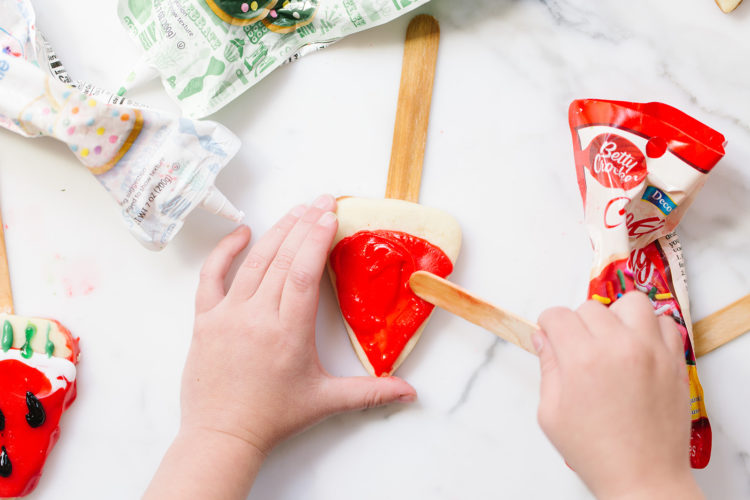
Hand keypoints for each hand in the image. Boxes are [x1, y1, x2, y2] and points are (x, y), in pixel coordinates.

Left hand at [145, 195, 415, 499]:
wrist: (222, 436)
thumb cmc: (275, 418)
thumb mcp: (325, 401)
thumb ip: (370, 393)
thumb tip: (411, 392)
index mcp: (288, 332)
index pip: (303, 273)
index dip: (316, 239)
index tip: (329, 214)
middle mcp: (257, 316)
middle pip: (282, 259)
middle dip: (304, 225)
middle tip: (321, 201)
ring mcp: (227, 315)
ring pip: (253, 263)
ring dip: (276, 233)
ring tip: (296, 211)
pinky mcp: (205, 320)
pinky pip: (211, 277)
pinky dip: (224, 252)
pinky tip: (242, 233)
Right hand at [534, 292, 702, 499]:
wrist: (642, 477)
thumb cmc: (594, 451)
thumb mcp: (551, 413)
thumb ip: (548, 368)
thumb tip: (543, 338)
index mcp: (582, 360)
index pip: (559, 315)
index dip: (549, 324)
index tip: (551, 336)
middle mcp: (618, 347)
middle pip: (590, 308)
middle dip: (579, 324)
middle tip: (580, 349)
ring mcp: (651, 351)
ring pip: (632, 303)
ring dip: (617, 315)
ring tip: (613, 340)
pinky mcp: (675, 361)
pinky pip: (665, 322)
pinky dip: (650, 328)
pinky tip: (638, 348)